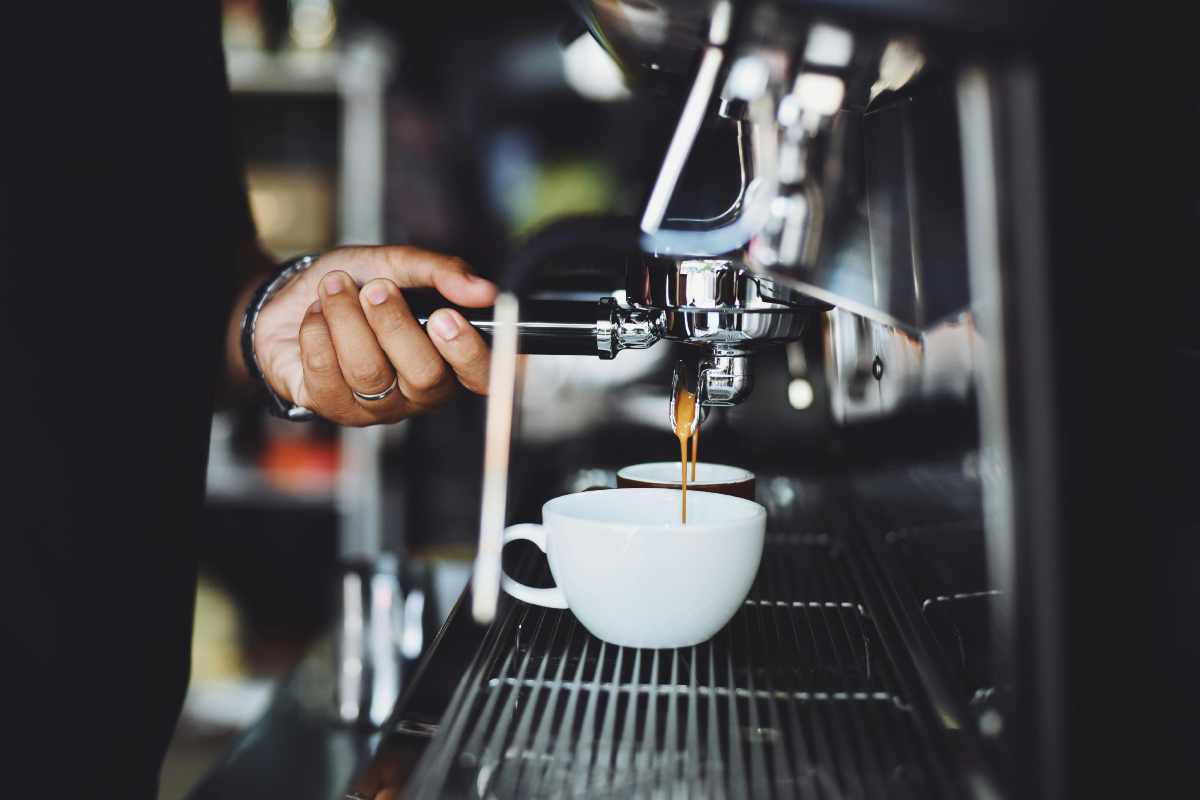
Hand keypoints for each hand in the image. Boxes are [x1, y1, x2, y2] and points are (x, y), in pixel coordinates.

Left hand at [253, 245, 495, 424]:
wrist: (291, 296)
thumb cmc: (353, 284)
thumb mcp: (397, 264)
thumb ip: (441, 272)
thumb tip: (484, 289)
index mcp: (449, 358)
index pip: (481, 377)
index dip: (468, 353)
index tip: (445, 315)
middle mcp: (419, 391)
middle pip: (425, 376)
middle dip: (394, 324)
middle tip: (374, 288)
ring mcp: (377, 406)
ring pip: (369, 372)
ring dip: (346, 317)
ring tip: (334, 288)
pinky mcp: (332, 407)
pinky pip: (326, 372)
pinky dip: (316, 330)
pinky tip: (315, 316)